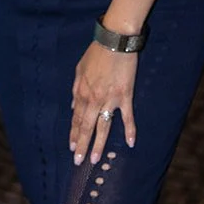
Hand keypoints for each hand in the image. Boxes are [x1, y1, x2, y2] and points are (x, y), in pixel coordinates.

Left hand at [70, 42, 137, 164]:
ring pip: (103, 126)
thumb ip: (76, 90)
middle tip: (78, 162)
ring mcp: (110, 99)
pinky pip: (127, 116)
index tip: (72, 148)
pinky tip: (131, 143)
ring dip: (99, 144)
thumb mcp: (79, 70)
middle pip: (86, 126)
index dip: (74, 134)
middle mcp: (93, 99)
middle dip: (81, 145)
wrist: (114, 41)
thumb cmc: (96, 53)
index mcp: (82, 92)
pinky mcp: (125, 96)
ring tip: (95, 159)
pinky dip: (130, 130)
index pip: (76, 118)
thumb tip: (74, 107)